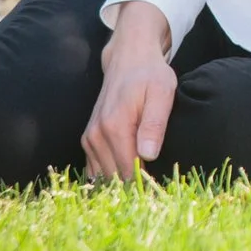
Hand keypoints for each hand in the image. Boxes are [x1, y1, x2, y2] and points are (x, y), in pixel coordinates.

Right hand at [81, 1, 175, 181]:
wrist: (128, 58)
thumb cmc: (150, 75)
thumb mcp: (162, 93)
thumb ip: (154, 124)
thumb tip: (147, 155)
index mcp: (115, 127)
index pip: (128, 171)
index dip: (145, 185)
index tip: (160, 192)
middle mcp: (96, 135)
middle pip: (115, 177)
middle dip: (134, 188)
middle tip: (156, 192)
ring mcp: (89, 138)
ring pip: (104, 177)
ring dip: (121, 185)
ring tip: (144, 187)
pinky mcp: (88, 140)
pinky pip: (96, 169)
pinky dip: (110, 177)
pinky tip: (128, 177)